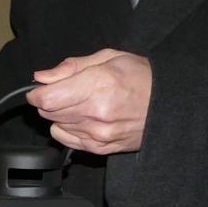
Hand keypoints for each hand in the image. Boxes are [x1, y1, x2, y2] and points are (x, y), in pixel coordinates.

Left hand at [29, 49, 151, 153]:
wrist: (170, 104)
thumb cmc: (141, 77)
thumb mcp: (108, 58)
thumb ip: (70, 67)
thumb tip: (41, 78)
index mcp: (97, 85)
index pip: (46, 98)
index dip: (37, 93)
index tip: (40, 89)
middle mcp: (96, 112)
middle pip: (48, 112)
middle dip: (49, 101)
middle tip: (66, 92)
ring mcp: (99, 133)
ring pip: (56, 125)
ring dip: (61, 115)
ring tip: (83, 104)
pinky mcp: (101, 148)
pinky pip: (66, 139)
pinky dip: (68, 129)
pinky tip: (84, 119)